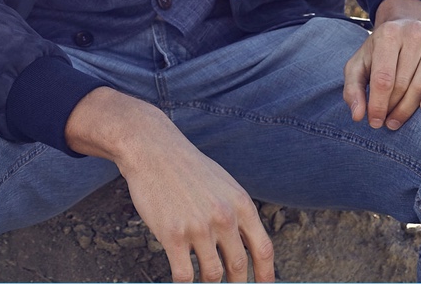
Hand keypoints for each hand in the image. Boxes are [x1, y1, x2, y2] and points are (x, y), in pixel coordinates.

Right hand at [65, 88, 274, 282]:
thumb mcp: (223, 184)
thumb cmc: (188, 168)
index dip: (266, 276)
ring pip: (212, 277)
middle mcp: (224, 217)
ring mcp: (199, 227)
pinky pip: (184, 277)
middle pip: (239, 269)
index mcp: (240, 204)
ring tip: (201, 277)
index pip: (263, 250)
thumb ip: (237, 214)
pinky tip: (182, 277)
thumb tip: (248, 248)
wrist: (154, 150)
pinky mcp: (173, 236)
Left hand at [343, 0, 420, 130]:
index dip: (378, 104)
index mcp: (388, 34)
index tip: (374, 122)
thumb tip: (357, 116)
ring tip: (397, 120)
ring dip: (410, 108)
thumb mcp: (359, 64)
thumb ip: (352, 88)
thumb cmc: (380, 52)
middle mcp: (413, 33)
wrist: (408, 27)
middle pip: (402, 83)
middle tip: (387, 123)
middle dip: (393, 108)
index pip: (383, 78)